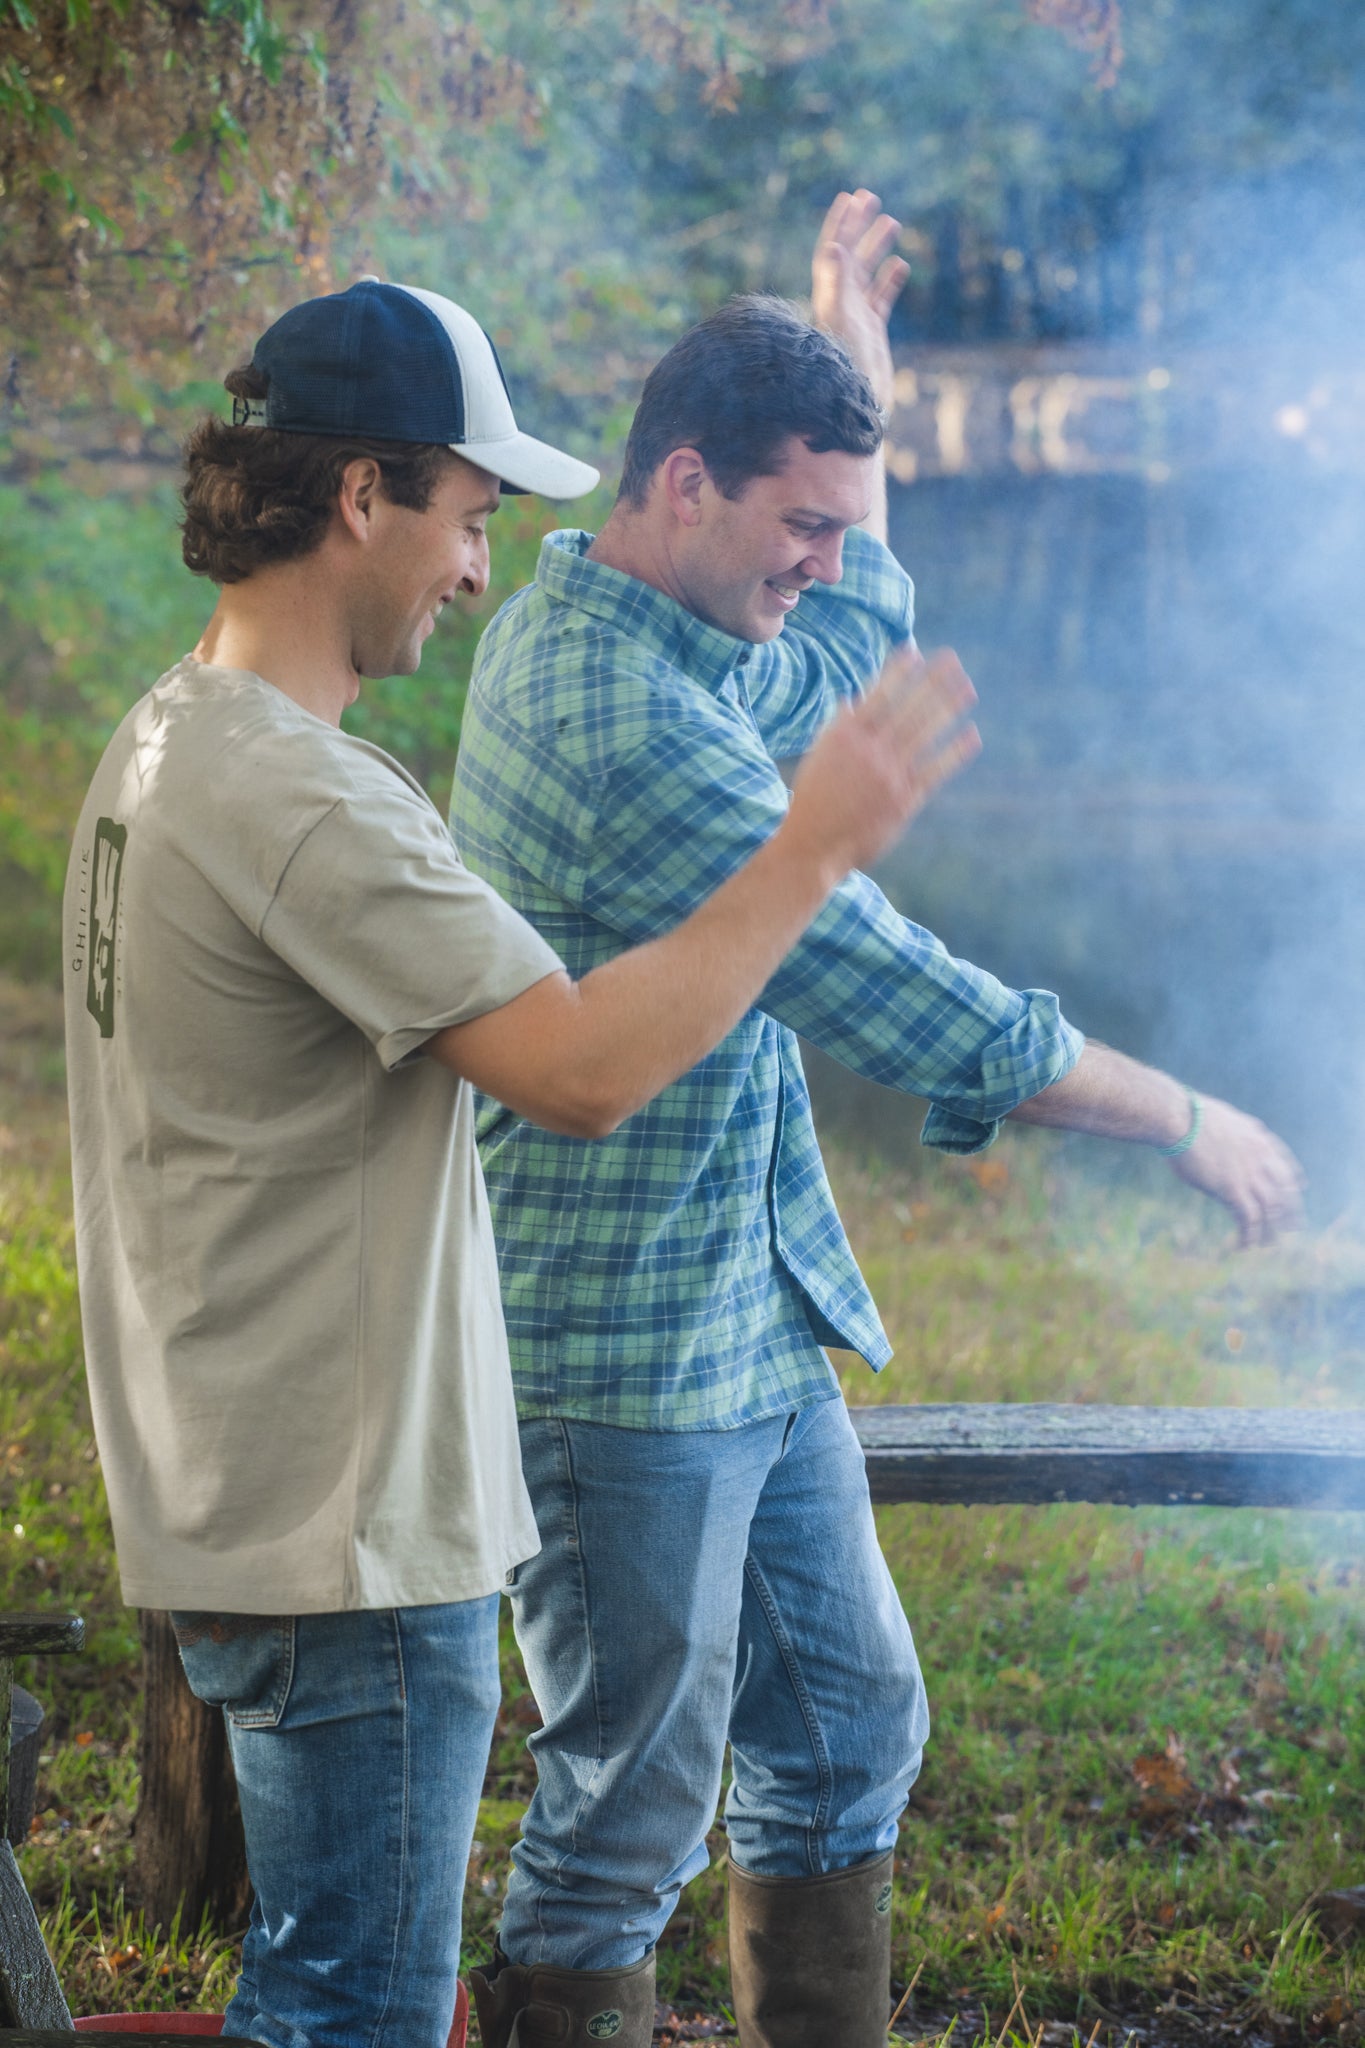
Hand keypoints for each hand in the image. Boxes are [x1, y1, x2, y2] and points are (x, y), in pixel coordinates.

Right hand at [785, 643, 979, 879]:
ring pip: (924, 734)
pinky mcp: (903, 801)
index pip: (878, 695)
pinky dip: (954, 752)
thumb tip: (855, 697)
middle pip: (908, 708)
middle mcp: (868, 751)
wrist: (812, 845)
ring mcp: (888, 776)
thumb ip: (840, 725)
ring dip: (949, 708)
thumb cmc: (815, 798)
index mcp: (845, 736)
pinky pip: (935, 770)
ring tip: (968, 689)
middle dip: (933, 682)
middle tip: (954, 661)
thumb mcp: (820, 755)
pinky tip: (970, 735)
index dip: (899, 672)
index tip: (917, 652)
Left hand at [811, 188, 909, 410]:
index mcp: (830, 294)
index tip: (851, 197)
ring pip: (867, 273)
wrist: (856, 401)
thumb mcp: (840, 318)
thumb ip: (835, 282)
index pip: (833, 250)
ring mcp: (856, 316)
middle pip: (850, 255)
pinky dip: (890, 281)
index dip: (841, 223)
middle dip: (860, 226)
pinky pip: (881, 299)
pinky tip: (901, 266)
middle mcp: (840, 302)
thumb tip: (835, 247)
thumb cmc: (846, 361)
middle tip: (872, 198)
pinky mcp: (872, 331)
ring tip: (892, 223)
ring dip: (877, 247)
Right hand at [1170, 1096, 1305, 1247]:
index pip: (1286, 1163)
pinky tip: (1245, 1245)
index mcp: (1259, 1139)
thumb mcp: (1221, 1121)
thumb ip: (1233, 1136)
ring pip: (1271, 1209)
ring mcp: (1249, 1174)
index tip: (1299, 1188)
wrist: (1179, 1117)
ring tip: (1269, 1244)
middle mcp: (1261, 1157)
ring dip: (1271, 1229)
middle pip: (1285, 1190)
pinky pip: (1249, 1218)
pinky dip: (1250, 1234)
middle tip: (1293, 1227)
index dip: (1293, 1180)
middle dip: (1291, 1211)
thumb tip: (1223, 1144)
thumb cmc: (1189, 1116)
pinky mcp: (1232, 1189)